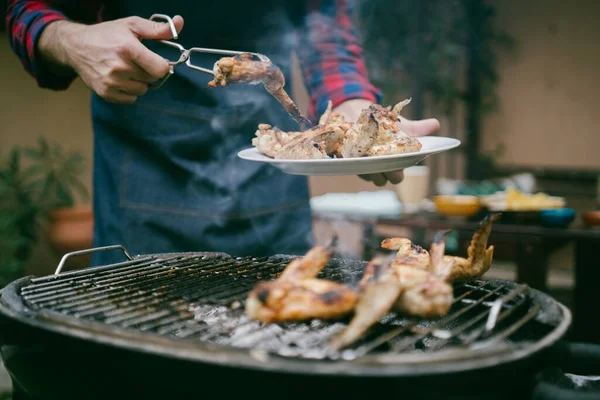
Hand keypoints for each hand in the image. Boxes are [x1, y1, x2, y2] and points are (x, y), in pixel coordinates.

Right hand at [38, 16, 184, 103]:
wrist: (75, 47)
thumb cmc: (107, 34)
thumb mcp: (132, 25)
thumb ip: (158, 28)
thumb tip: (180, 23)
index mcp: (127, 49)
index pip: (160, 69)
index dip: (162, 65)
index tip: (155, 60)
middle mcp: (119, 67)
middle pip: (152, 79)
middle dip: (149, 71)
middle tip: (137, 62)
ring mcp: (111, 82)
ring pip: (142, 90)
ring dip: (139, 82)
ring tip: (126, 69)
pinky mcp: (105, 93)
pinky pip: (130, 99)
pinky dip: (129, 91)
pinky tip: (120, 78)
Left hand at [333, 99, 439, 186]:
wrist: (363, 116)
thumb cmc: (386, 125)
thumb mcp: (403, 127)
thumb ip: (419, 129)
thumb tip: (436, 124)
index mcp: (394, 165)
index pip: (397, 176)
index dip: (397, 172)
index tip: (398, 162)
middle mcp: (378, 169)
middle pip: (382, 180)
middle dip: (384, 172)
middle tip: (383, 160)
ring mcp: (363, 166)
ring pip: (367, 175)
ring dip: (368, 166)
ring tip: (368, 154)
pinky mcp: (349, 161)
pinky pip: (352, 166)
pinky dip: (354, 158)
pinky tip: (356, 150)